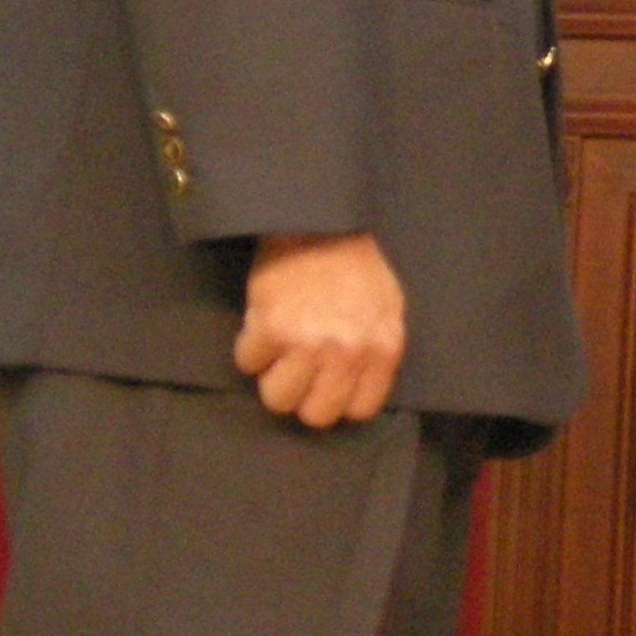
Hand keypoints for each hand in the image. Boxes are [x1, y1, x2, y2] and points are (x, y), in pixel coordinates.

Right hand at [234, 230, 406, 426]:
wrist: (318, 220)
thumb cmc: (355, 265)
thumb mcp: (387, 308)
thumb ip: (376, 352)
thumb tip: (356, 393)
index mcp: (383, 347)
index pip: (359, 409)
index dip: (338, 398)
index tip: (327, 383)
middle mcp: (348, 351)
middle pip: (315, 415)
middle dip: (303, 395)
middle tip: (298, 369)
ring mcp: (308, 343)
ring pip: (277, 398)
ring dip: (272, 375)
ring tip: (279, 347)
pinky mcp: (271, 328)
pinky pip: (248, 363)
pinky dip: (250, 347)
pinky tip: (264, 322)